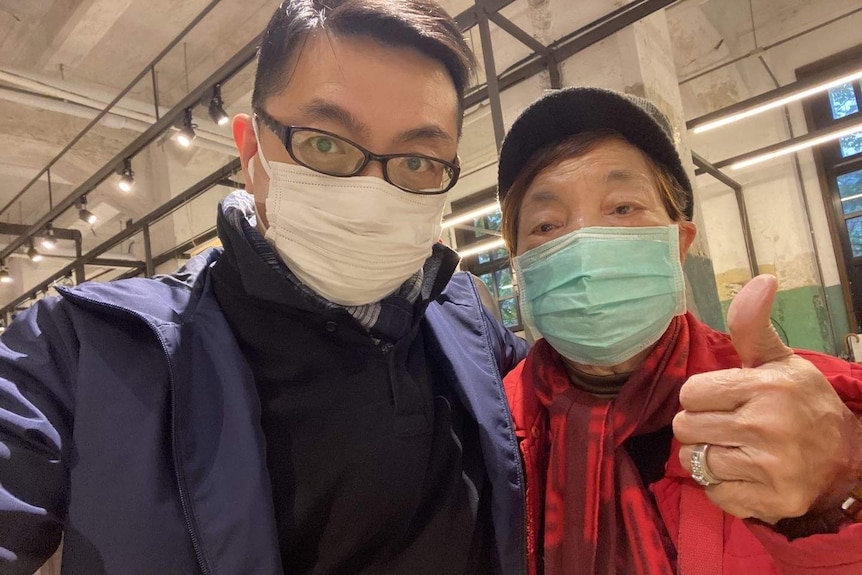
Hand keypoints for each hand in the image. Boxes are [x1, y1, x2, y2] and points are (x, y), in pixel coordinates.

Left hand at [674, 275, 861, 523]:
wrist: (848, 458)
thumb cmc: (801, 403)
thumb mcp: (779, 361)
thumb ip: (753, 326)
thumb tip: (761, 278)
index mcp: (765, 387)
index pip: (690, 393)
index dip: (702, 397)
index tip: (724, 399)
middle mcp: (766, 426)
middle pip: (685, 428)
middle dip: (701, 426)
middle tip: (730, 425)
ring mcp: (769, 467)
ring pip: (694, 461)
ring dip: (708, 457)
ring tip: (738, 449)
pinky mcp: (769, 501)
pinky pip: (712, 493)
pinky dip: (723, 487)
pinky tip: (747, 474)